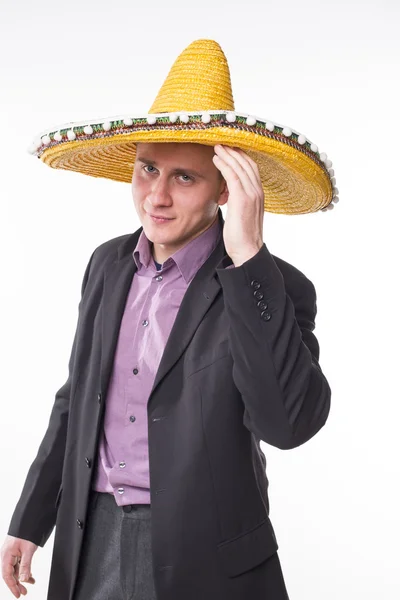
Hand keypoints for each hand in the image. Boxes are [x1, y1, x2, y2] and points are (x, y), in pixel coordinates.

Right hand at [1, 535, 36, 597]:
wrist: (28, 520)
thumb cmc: (26, 532)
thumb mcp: (28, 550)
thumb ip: (26, 565)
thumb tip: (23, 580)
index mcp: (6, 556)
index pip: (7, 576)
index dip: (12, 586)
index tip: (18, 594)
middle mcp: (6, 556)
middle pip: (10, 574)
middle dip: (17, 584)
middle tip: (24, 592)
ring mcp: (11, 554)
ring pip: (15, 569)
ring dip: (22, 577)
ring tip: (31, 582)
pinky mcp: (15, 552)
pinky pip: (18, 564)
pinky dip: (24, 569)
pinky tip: (30, 574)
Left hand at [212, 144, 263, 265]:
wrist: (247, 251)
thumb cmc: (241, 237)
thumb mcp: (241, 215)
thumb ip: (238, 202)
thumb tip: (229, 196)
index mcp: (258, 195)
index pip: (251, 169)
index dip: (240, 157)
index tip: (229, 150)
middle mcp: (257, 192)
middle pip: (247, 163)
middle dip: (234, 151)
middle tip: (221, 143)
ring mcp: (251, 194)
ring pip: (239, 166)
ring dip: (227, 154)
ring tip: (216, 147)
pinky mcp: (242, 199)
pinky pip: (232, 175)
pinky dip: (224, 164)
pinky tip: (215, 159)